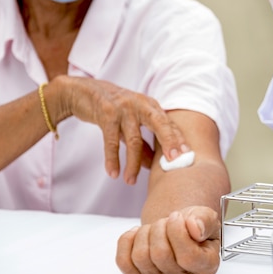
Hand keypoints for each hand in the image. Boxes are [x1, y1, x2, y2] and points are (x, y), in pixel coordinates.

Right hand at [56, 76, 188, 183]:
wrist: (86, 92)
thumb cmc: (114, 110)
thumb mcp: (132, 124)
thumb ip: (142, 144)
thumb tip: (150, 166)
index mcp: (151, 106)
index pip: (169, 125)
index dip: (178, 140)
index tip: (187, 156)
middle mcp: (141, 105)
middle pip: (160, 125)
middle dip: (168, 143)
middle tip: (172, 162)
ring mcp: (124, 108)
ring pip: (134, 140)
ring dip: (133, 164)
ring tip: (130, 181)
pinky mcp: (106, 114)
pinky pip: (111, 141)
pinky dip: (112, 159)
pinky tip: (113, 173)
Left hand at [116, 206, 220, 273]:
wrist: (178, 231)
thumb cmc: (193, 227)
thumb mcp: (206, 218)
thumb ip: (205, 220)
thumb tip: (195, 228)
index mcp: (205, 266)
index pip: (188, 257)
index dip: (178, 232)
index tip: (177, 217)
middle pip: (160, 255)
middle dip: (160, 228)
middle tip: (166, 221)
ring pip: (141, 257)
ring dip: (145, 232)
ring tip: (156, 227)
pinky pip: (123, 261)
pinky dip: (127, 241)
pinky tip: (139, 234)